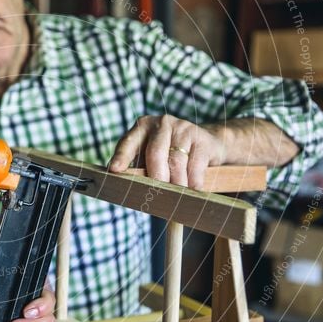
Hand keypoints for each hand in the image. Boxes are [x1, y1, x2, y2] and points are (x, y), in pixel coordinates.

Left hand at [108, 115, 226, 189]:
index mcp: (141, 128)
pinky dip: (193, 182)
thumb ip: (139, 169)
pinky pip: (195, 165)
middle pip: (155, 153)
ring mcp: (183, 128)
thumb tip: (128, 190)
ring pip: (176, 162)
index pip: (128, 143)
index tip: (114, 170)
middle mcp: (161, 124)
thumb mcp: (151, 159)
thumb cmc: (170, 156)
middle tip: (156, 195)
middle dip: (155, 177)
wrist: (208, 144)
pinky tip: (193, 190)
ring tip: (176, 198)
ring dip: (176, 184)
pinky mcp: (202, 138)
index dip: (121, 157)